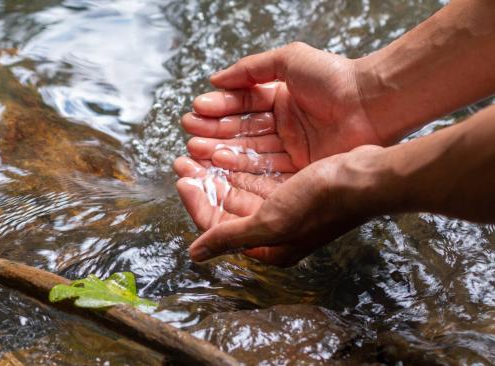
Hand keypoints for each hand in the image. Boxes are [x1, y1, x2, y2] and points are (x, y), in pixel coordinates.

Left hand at [174, 146, 384, 265]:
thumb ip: (230, 236)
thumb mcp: (272, 222)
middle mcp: (274, 230)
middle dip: (204, 183)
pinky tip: (227, 149)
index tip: (181, 178)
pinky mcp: (294, 187)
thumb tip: (195, 255)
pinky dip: (240, 165)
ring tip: (199, 150)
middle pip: (226, 207)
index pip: (218, 227)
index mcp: (268, 246)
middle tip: (184, 159)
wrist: (367, 177)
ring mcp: (285, 208)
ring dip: (218, 171)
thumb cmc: (323, 202)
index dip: (196, 202)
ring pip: (240, 189)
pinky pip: (257, 177)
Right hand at [183, 42, 383, 170]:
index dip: (219, 108)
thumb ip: (250, 69)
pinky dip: (242, 166)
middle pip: (242, 131)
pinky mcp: (301, 169)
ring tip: (197, 149)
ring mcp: (292, 149)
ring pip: (250, 151)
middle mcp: (284, 126)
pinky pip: (266, 168)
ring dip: (222, 150)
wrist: (373, 102)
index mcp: (281, 99)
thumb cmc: (334, 77)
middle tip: (189, 134)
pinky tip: (220, 163)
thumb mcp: (288, 60)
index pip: (242, 106)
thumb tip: (215, 79)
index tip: (196, 110)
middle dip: (214, 132)